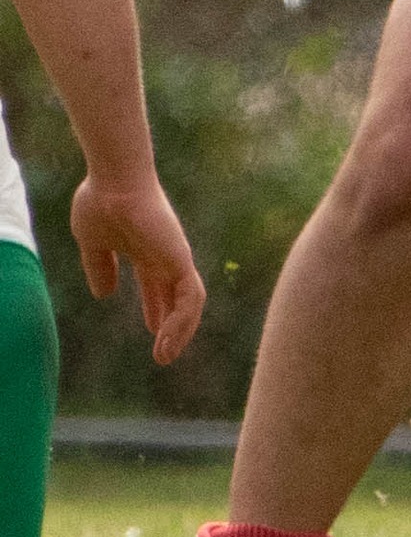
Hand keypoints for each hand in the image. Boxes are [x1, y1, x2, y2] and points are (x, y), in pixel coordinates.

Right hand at [71, 171, 205, 365]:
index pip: (156, 286)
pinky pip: (190, 297)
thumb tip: (103, 294)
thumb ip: (99, 266)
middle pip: (176, 297)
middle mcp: (165, 255)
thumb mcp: (93, 242)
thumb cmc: (101, 202)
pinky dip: (182, 320)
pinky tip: (166, 338)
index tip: (154, 333)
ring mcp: (175, 257)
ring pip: (189, 302)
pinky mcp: (181, 259)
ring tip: (165, 355)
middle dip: (172, 327)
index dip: (156, 310)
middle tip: (164, 354)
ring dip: (180, 331)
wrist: (113, 181)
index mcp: (145, 250)